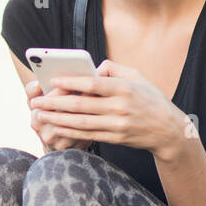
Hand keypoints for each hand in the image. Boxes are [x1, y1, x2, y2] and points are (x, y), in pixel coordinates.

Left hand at [29, 59, 187, 157]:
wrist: (169, 130)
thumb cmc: (150, 99)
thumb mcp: (138, 76)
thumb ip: (114, 68)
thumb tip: (92, 67)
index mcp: (125, 88)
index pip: (93, 84)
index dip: (71, 83)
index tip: (52, 81)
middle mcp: (120, 107)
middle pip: (81, 106)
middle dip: (55, 104)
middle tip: (36, 102)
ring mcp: (117, 125)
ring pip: (81, 123)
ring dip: (57, 119)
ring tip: (40, 115)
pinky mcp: (115, 138)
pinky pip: (88, 135)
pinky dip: (70, 131)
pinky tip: (56, 127)